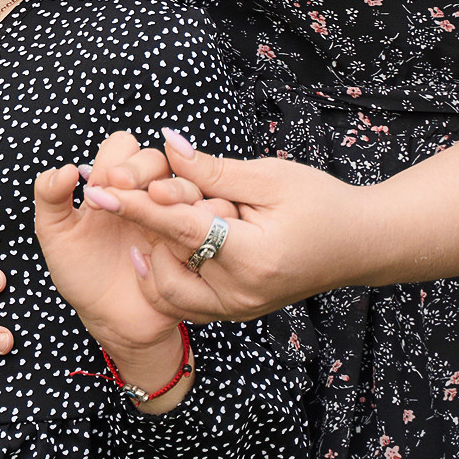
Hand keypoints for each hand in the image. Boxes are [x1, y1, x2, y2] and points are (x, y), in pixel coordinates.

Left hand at [30, 163, 188, 362]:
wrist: (113, 321)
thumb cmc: (82, 274)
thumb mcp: (56, 235)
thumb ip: (50, 197)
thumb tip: (66, 169)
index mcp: (115, 185)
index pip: (123, 147)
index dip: (116, 158)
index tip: (104, 183)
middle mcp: (146, 194)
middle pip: (158, 161)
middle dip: (143, 168)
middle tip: (123, 185)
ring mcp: (174, 216)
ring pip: (189, 187)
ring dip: (176, 191)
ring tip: (157, 204)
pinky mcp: (196, 243)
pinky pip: (211, 225)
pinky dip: (201, 222)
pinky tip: (181, 233)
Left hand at [86, 129, 370, 319]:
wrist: (359, 244)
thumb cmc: (321, 203)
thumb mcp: (270, 177)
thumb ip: (214, 170)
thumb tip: (168, 147)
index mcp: (252, 256)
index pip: (180, 228)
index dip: (137, 205)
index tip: (99, 189)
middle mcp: (241, 292)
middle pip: (169, 258)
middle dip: (146, 222)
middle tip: (131, 191)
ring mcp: (239, 308)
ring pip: (169, 290)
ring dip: (154, 253)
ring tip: (154, 219)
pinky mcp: (236, 311)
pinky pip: (185, 301)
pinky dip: (167, 274)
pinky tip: (160, 246)